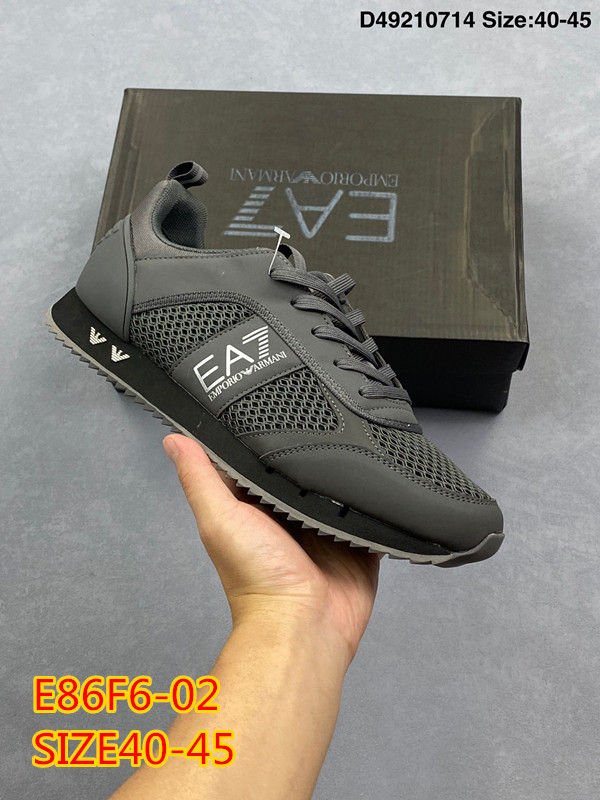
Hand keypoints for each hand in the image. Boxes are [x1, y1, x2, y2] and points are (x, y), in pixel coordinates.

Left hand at [163, 434, 380, 667]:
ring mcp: (327, 526)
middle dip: (313, 446)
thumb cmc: (256, 576)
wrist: (305, 625)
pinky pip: (372, 509)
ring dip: (348, 467)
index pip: (259, 460)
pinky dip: (377, 494)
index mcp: (256, 506)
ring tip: (362, 430)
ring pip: (340, 485)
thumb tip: (173, 439)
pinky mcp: (359, 538)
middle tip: (329, 411)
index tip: (275, 403)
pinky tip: (387, 469)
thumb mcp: (219, 519)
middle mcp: (290, 513)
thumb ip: (199, 478)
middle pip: (303, 469)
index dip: (264, 434)